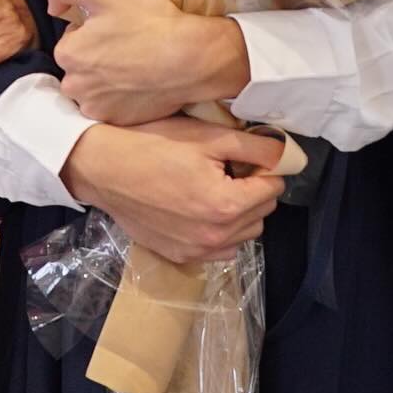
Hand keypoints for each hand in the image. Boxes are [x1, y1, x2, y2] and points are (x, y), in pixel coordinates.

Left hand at [46, 0, 249, 125]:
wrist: (191, 59)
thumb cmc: (148, 21)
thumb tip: (51, 8)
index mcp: (67, 55)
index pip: (72, 38)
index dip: (94, 29)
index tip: (117, 25)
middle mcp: (75, 87)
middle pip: (81, 65)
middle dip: (97, 55)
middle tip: (128, 43)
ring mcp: (97, 109)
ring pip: (95, 87)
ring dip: (107, 78)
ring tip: (136, 63)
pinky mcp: (119, 122)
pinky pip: (113, 106)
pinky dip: (123, 96)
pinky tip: (141, 81)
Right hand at [63, 116, 283, 263]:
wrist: (103, 167)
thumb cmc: (153, 145)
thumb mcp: (208, 136)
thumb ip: (256, 147)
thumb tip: (288, 155)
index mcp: (227, 205)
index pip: (274, 189)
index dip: (264, 168)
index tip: (244, 155)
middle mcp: (216, 237)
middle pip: (262, 214)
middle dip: (253, 190)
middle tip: (227, 167)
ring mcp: (196, 251)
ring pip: (243, 234)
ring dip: (239, 213)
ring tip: (212, 186)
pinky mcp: (179, 256)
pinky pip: (218, 249)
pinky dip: (218, 231)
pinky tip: (197, 207)